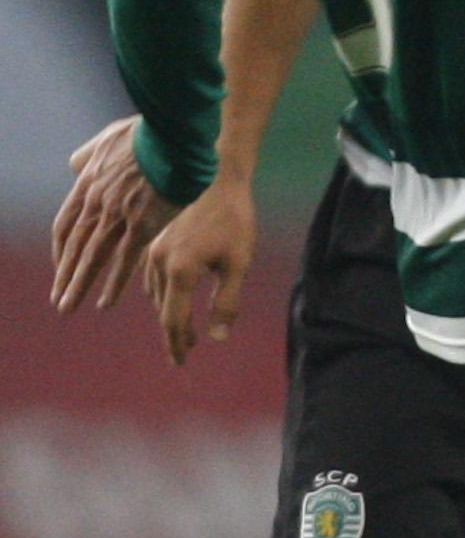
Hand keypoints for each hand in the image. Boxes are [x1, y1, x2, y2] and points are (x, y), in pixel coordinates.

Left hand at [49, 118, 174, 310]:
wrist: (174, 132)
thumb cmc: (151, 132)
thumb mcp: (110, 136)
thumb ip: (91, 152)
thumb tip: (75, 164)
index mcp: (89, 183)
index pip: (66, 224)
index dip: (61, 248)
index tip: (61, 266)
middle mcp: (96, 201)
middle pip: (73, 246)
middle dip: (63, 274)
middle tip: (58, 298)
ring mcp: (117, 213)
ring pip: (91, 257)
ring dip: (78, 285)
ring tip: (68, 307)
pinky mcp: (142, 222)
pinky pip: (123, 259)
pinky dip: (113, 283)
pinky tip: (106, 302)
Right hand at [138, 181, 257, 365]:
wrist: (214, 174)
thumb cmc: (233, 218)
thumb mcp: (238, 263)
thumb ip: (227, 302)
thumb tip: (218, 338)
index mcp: (179, 272)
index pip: (175, 320)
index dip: (178, 343)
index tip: (182, 363)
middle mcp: (158, 263)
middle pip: (163, 309)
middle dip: (174, 333)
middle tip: (184, 353)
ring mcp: (152, 249)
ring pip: (155, 293)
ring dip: (168, 312)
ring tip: (183, 329)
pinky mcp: (154, 238)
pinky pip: (152, 275)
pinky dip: (162, 292)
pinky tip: (173, 296)